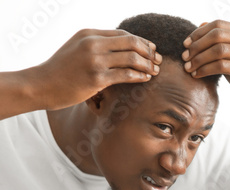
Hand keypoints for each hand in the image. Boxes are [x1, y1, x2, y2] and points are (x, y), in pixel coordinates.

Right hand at [30, 29, 162, 109]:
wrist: (41, 85)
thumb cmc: (60, 70)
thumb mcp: (76, 48)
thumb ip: (96, 45)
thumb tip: (120, 48)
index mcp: (89, 34)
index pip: (124, 34)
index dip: (141, 42)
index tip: (152, 50)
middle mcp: (93, 44)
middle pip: (132, 42)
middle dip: (149, 51)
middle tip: (158, 60)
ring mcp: (95, 61)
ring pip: (132, 58)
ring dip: (147, 64)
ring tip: (155, 71)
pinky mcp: (97, 78)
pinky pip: (126, 75)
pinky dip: (140, 76)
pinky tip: (146, 78)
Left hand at [182, 20, 229, 111]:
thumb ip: (221, 40)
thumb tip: (201, 24)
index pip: (218, 25)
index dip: (199, 33)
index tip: (185, 44)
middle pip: (217, 35)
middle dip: (197, 45)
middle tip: (185, 57)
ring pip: (218, 50)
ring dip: (199, 59)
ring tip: (189, 67)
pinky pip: (221, 66)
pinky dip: (205, 69)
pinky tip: (197, 75)